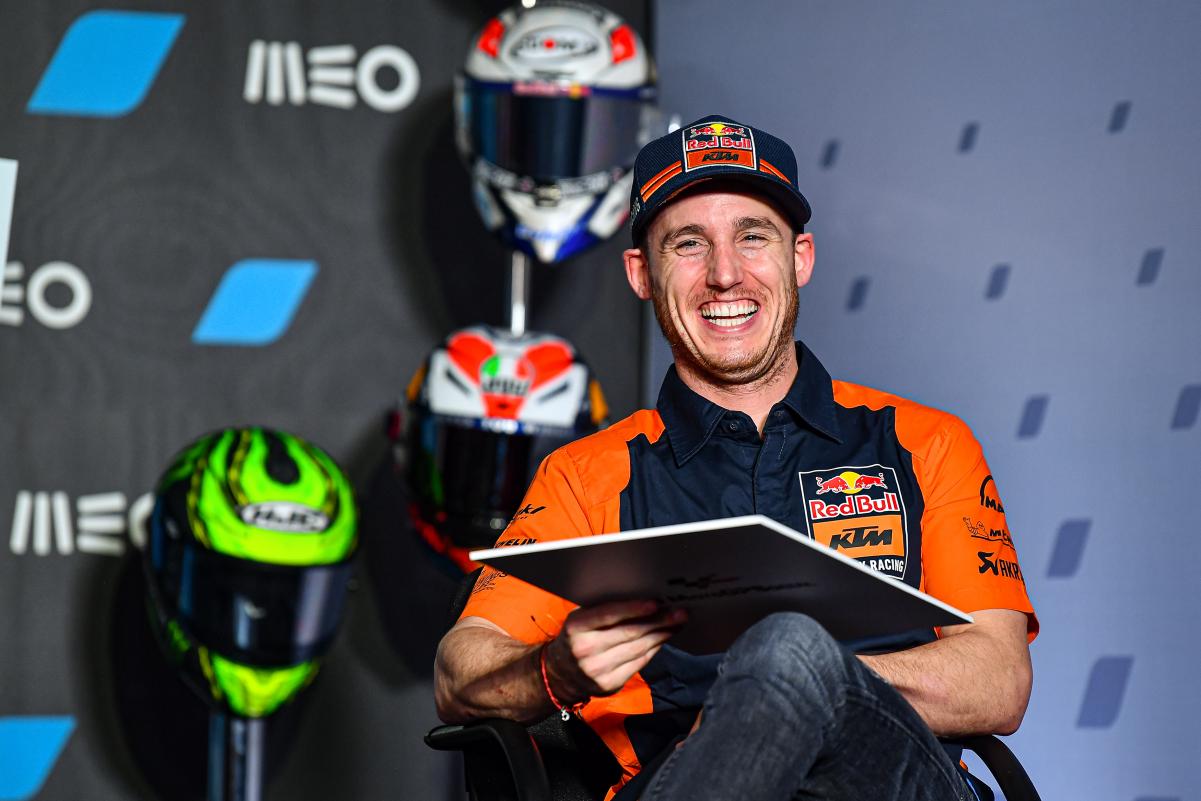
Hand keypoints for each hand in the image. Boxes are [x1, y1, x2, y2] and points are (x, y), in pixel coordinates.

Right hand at [544, 599, 685, 704]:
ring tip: (676, 624)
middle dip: (658, 622)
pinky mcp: (609, 685)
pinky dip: (653, 650)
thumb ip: (602, 610)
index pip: (609, 615)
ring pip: (638, 649)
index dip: (634, 609)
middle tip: (679, 612)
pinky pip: (638, 664)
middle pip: (630, 633)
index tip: (656, 603)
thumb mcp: (580, 619)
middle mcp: (585, 650)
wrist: (559, 674)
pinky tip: (662, 639)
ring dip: (661, 635)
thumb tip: (641, 597)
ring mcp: (597, 671)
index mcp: (576, 627)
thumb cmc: (576, 637)